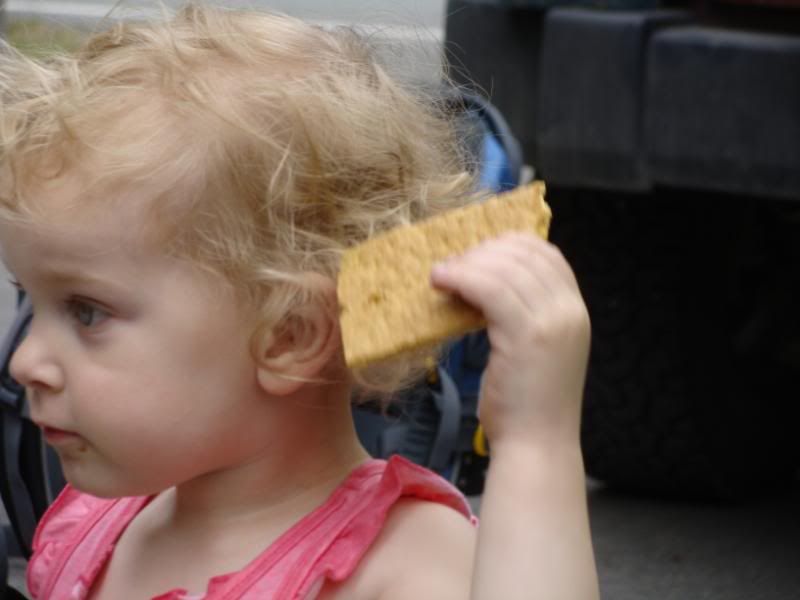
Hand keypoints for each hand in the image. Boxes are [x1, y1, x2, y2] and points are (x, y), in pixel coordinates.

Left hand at [430, 233, 590, 450]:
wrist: (536, 447)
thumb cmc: (527, 405)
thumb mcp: (537, 350)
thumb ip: (525, 315)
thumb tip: (484, 282)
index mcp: (576, 311)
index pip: (547, 254)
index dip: (509, 245)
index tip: (477, 256)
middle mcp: (570, 310)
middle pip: (525, 254)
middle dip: (483, 251)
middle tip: (452, 265)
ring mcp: (552, 321)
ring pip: (504, 267)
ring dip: (466, 263)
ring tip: (440, 274)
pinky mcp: (526, 334)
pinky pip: (489, 287)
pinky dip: (461, 277)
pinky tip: (440, 282)